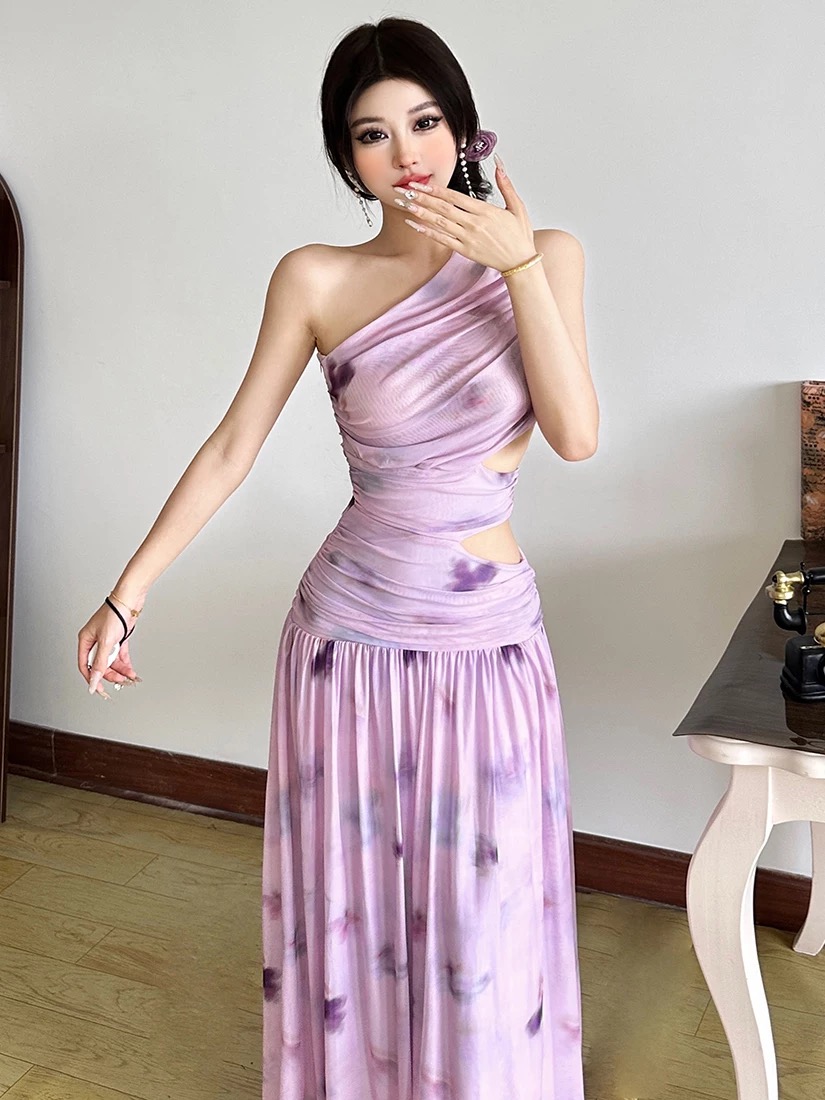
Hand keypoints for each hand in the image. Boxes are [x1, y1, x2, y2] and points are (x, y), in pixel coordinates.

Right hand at [78, 602, 140, 698]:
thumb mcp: (106, 641)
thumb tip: (94, 680)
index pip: (85, 665)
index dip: (92, 679)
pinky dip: (126, 664)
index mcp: (85, 641)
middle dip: (111, 674)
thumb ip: (101, 663)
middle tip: (120, 681)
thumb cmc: (114, 614)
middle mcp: (95, 642)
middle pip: (100, 665)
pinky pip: (120, 656)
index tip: (99, 689)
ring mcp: (107, 641)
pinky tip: (131, 671)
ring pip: (112, 662)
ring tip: (129, 676)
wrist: (130, 601)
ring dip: (120, 670)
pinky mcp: (119, 639)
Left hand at [393, 157, 535, 272]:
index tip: (422, 183)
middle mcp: (473, 224)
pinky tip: (415, 226)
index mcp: (484, 211)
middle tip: (406, 190)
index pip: (455, 197)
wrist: (521, 262)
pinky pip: (442, 240)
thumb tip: (499, 162)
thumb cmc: (519, 235)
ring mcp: (468, 238)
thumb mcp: (517, 206)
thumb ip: (505, 184)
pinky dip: (428, 232)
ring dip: (421, 213)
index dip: (436, 190)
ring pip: (440, 223)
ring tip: (406, 205)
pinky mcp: (465, 250)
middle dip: (423, 198)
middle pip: (443, 208)